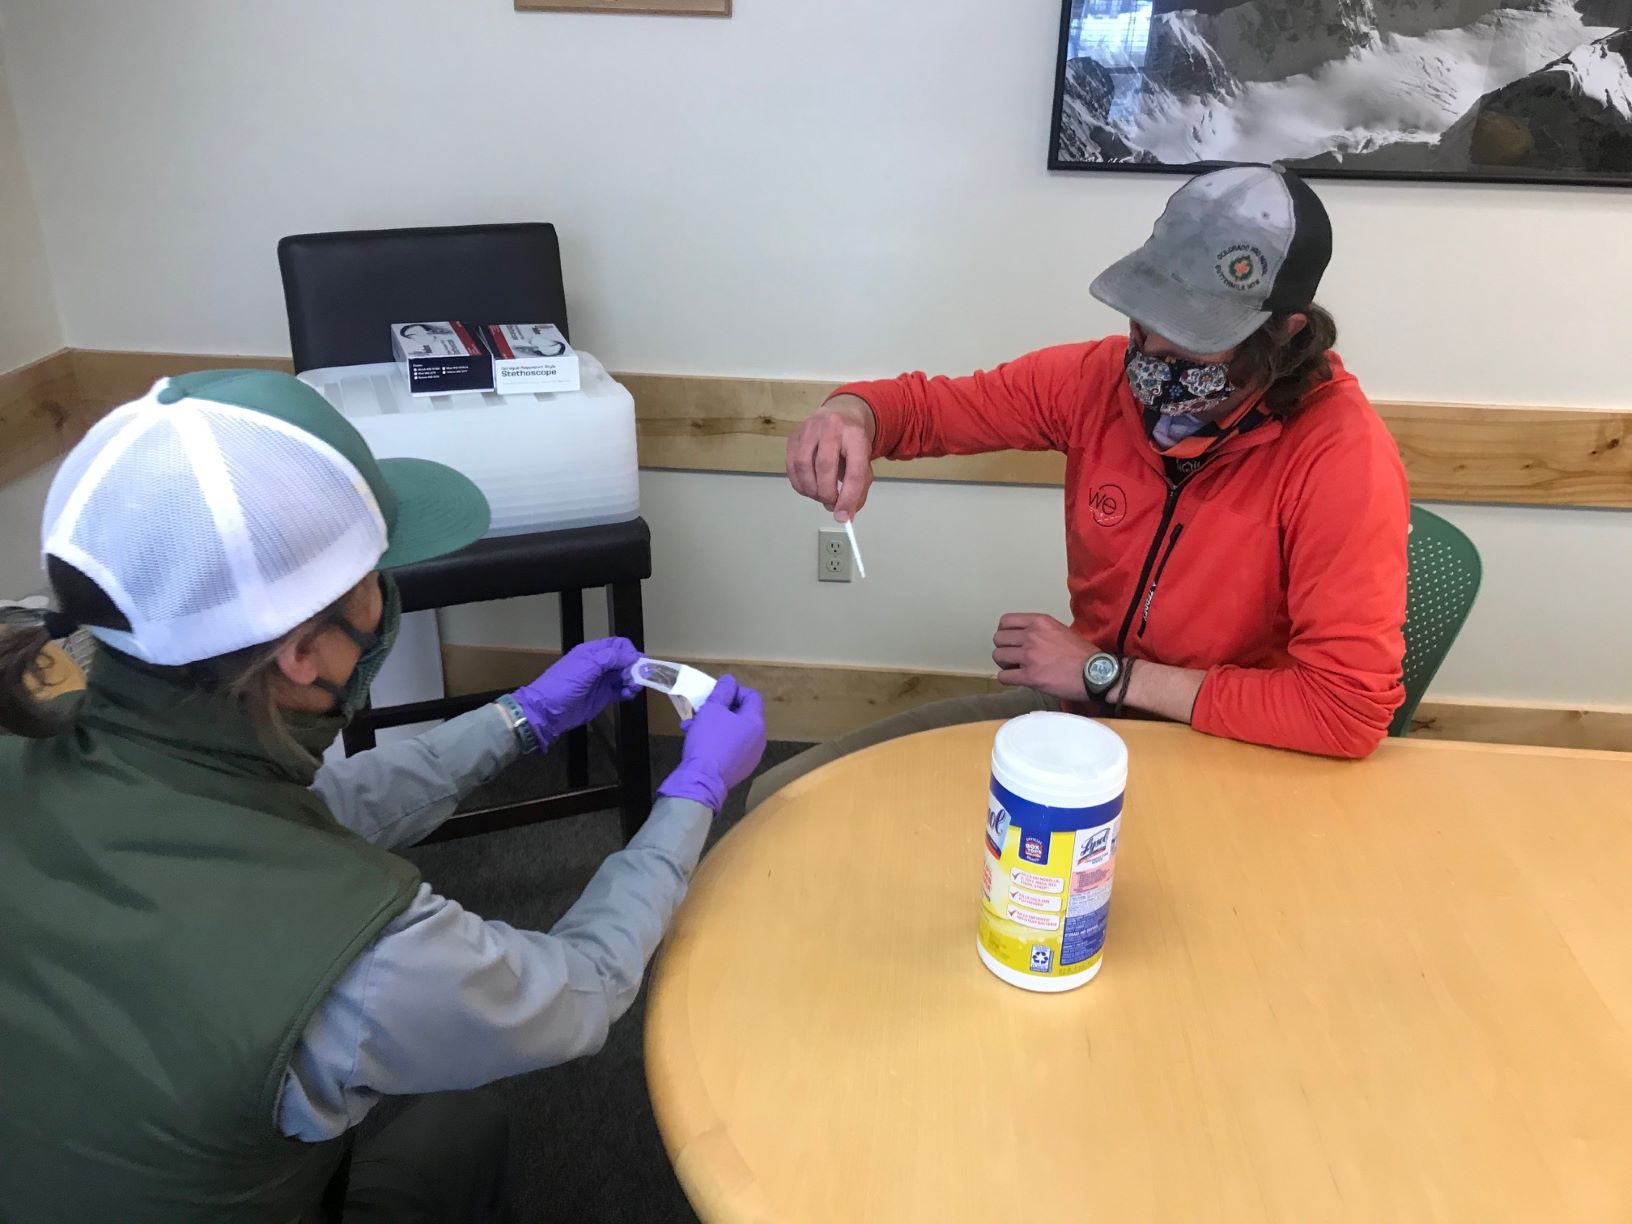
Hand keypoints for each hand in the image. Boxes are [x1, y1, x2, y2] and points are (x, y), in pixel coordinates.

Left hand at [511, 637, 641, 745]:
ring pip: (625, 675)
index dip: (629, 652)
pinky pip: (621, 690)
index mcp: (593, 652)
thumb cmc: (563, 685)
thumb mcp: (587, 666)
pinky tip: (628, 695)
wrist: (548, 712)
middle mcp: (599, 664)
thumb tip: (632, 656)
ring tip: (632, 688)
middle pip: (624, 660)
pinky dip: (628, 692)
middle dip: (634, 667)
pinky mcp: (604, 696)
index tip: (636, 663)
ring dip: (633, 680)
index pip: (618, 644)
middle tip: (637, 678)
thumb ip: (610, 658)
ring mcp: (602, 681)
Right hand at [658, 676, 767, 810]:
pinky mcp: (739, 769)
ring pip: (733, 732)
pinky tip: (698, 743)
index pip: (752, 696)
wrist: (701, 780)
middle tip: (701, 710)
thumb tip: (730, 680)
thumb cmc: (708, 740)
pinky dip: (717, 741)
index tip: (716, 694)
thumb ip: (722, 691)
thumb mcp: (712, 709)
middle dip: (720, 709)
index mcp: (756, 723)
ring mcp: (750, 756)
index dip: (734, 690)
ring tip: (693, 726)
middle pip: (742, 714)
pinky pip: (730, 748)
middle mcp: (758, 740)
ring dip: (714, 725)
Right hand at [785, 394, 875, 522]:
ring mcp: (809, 430)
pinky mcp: (794, 437)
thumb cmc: (852, 444)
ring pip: (803, 466)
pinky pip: (791, 467)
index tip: (843, 516)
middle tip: (831, 504)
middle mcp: (831, 427)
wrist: (840, 415)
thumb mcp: (864, 462)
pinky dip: (799, 484)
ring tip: (820, 496)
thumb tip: (844, 514)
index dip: (848, 497)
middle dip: (826, 494)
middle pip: (825, 467)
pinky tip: (809, 488)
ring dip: (811, 490)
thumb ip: (858, 489)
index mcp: (855, 435)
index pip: (854, 470)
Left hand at [992, 613, 1096, 701]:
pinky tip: (1017, 679)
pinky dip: (1007, 678)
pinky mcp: (1030, 676)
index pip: (1006, 621)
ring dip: (1004, 664)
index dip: (1005, 633)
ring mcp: (1029, 656)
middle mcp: (1031, 636)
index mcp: (1039, 622)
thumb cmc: (1083, 654)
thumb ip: (1041, 632)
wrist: (1096, 673)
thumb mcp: (1061, 630)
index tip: (1011, 641)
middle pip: (998, 639)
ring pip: (998, 656)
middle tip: (1013, 657)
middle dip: (1003, 648)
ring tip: (1015, 668)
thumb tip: (1027, 640)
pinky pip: (1004, 676)